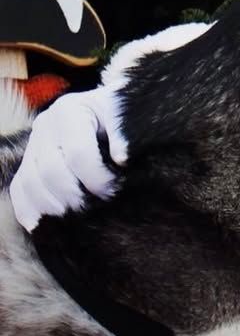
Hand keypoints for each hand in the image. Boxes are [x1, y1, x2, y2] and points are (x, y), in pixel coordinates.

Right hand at [9, 84, 128, 232]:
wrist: (104, 111)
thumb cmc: (117, 116)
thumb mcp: (125, 116)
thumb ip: (124, 134)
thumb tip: (121, 158)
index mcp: (69, 110)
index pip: (78, 153)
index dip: (97, 179)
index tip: (114, 191)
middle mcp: (44, 125)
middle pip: (50, 172)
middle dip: (76, 197)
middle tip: (98, 209)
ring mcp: (32, 145)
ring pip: (30, 184)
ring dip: (54, 208)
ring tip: (79, 217)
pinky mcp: (27, 163)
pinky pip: (19, 190)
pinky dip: (29, 211)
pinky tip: (47, 225)